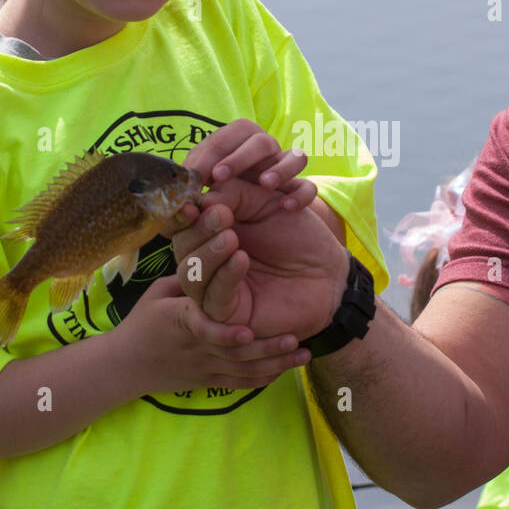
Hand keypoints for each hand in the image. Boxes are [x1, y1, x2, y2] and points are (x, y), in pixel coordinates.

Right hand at [104, 273, 306, 395]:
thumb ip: (189, 278)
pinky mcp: (208, 382)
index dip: (224, 334)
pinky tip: (286, 370)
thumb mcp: (159, 292)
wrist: (126, 364)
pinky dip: (263, 379)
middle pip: (234, 354)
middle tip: (295, 337)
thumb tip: (216, 253)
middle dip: (266, 348)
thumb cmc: (144, 320)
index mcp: (182, 321)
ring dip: (274, 363)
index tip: (247, 331)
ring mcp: (204, 368)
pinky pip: (239, 384)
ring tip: (303, 353)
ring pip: (243, 371)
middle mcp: (196, 347)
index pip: (202, 329)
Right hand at [170, 177, 350, 340]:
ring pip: (190, 275)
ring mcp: (215, 288)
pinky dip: (225, 276)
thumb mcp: (265, 201)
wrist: (327, 269)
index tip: (194, 203)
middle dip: (198, 231)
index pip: (182, 224)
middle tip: (222, 216)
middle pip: (182, 248)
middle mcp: (207, 260)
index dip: (182, 215)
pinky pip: (215, 298)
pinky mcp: (229, 314)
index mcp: (210, 232)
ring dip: (208, 254)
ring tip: (231, 237)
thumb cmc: (298, 234)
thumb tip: (200, 199)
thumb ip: (233, 194)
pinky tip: (241, 259)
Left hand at [185, 119, 316, 210]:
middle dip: (239, 157)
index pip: (227, 136)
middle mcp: (266, 153)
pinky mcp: (301, 191)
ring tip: (264, 184)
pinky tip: (285, 207)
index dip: (211, 152)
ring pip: (295, 156)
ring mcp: (286, 171)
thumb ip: (196, 186)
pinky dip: (301, 194)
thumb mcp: (207, 193)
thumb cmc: (223, 204)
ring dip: (279, 167)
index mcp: (238, 146)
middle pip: (260, 140)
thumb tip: (184, 183)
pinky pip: (309, 187)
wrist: (256, 231)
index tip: (197, 174)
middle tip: (219, 177)